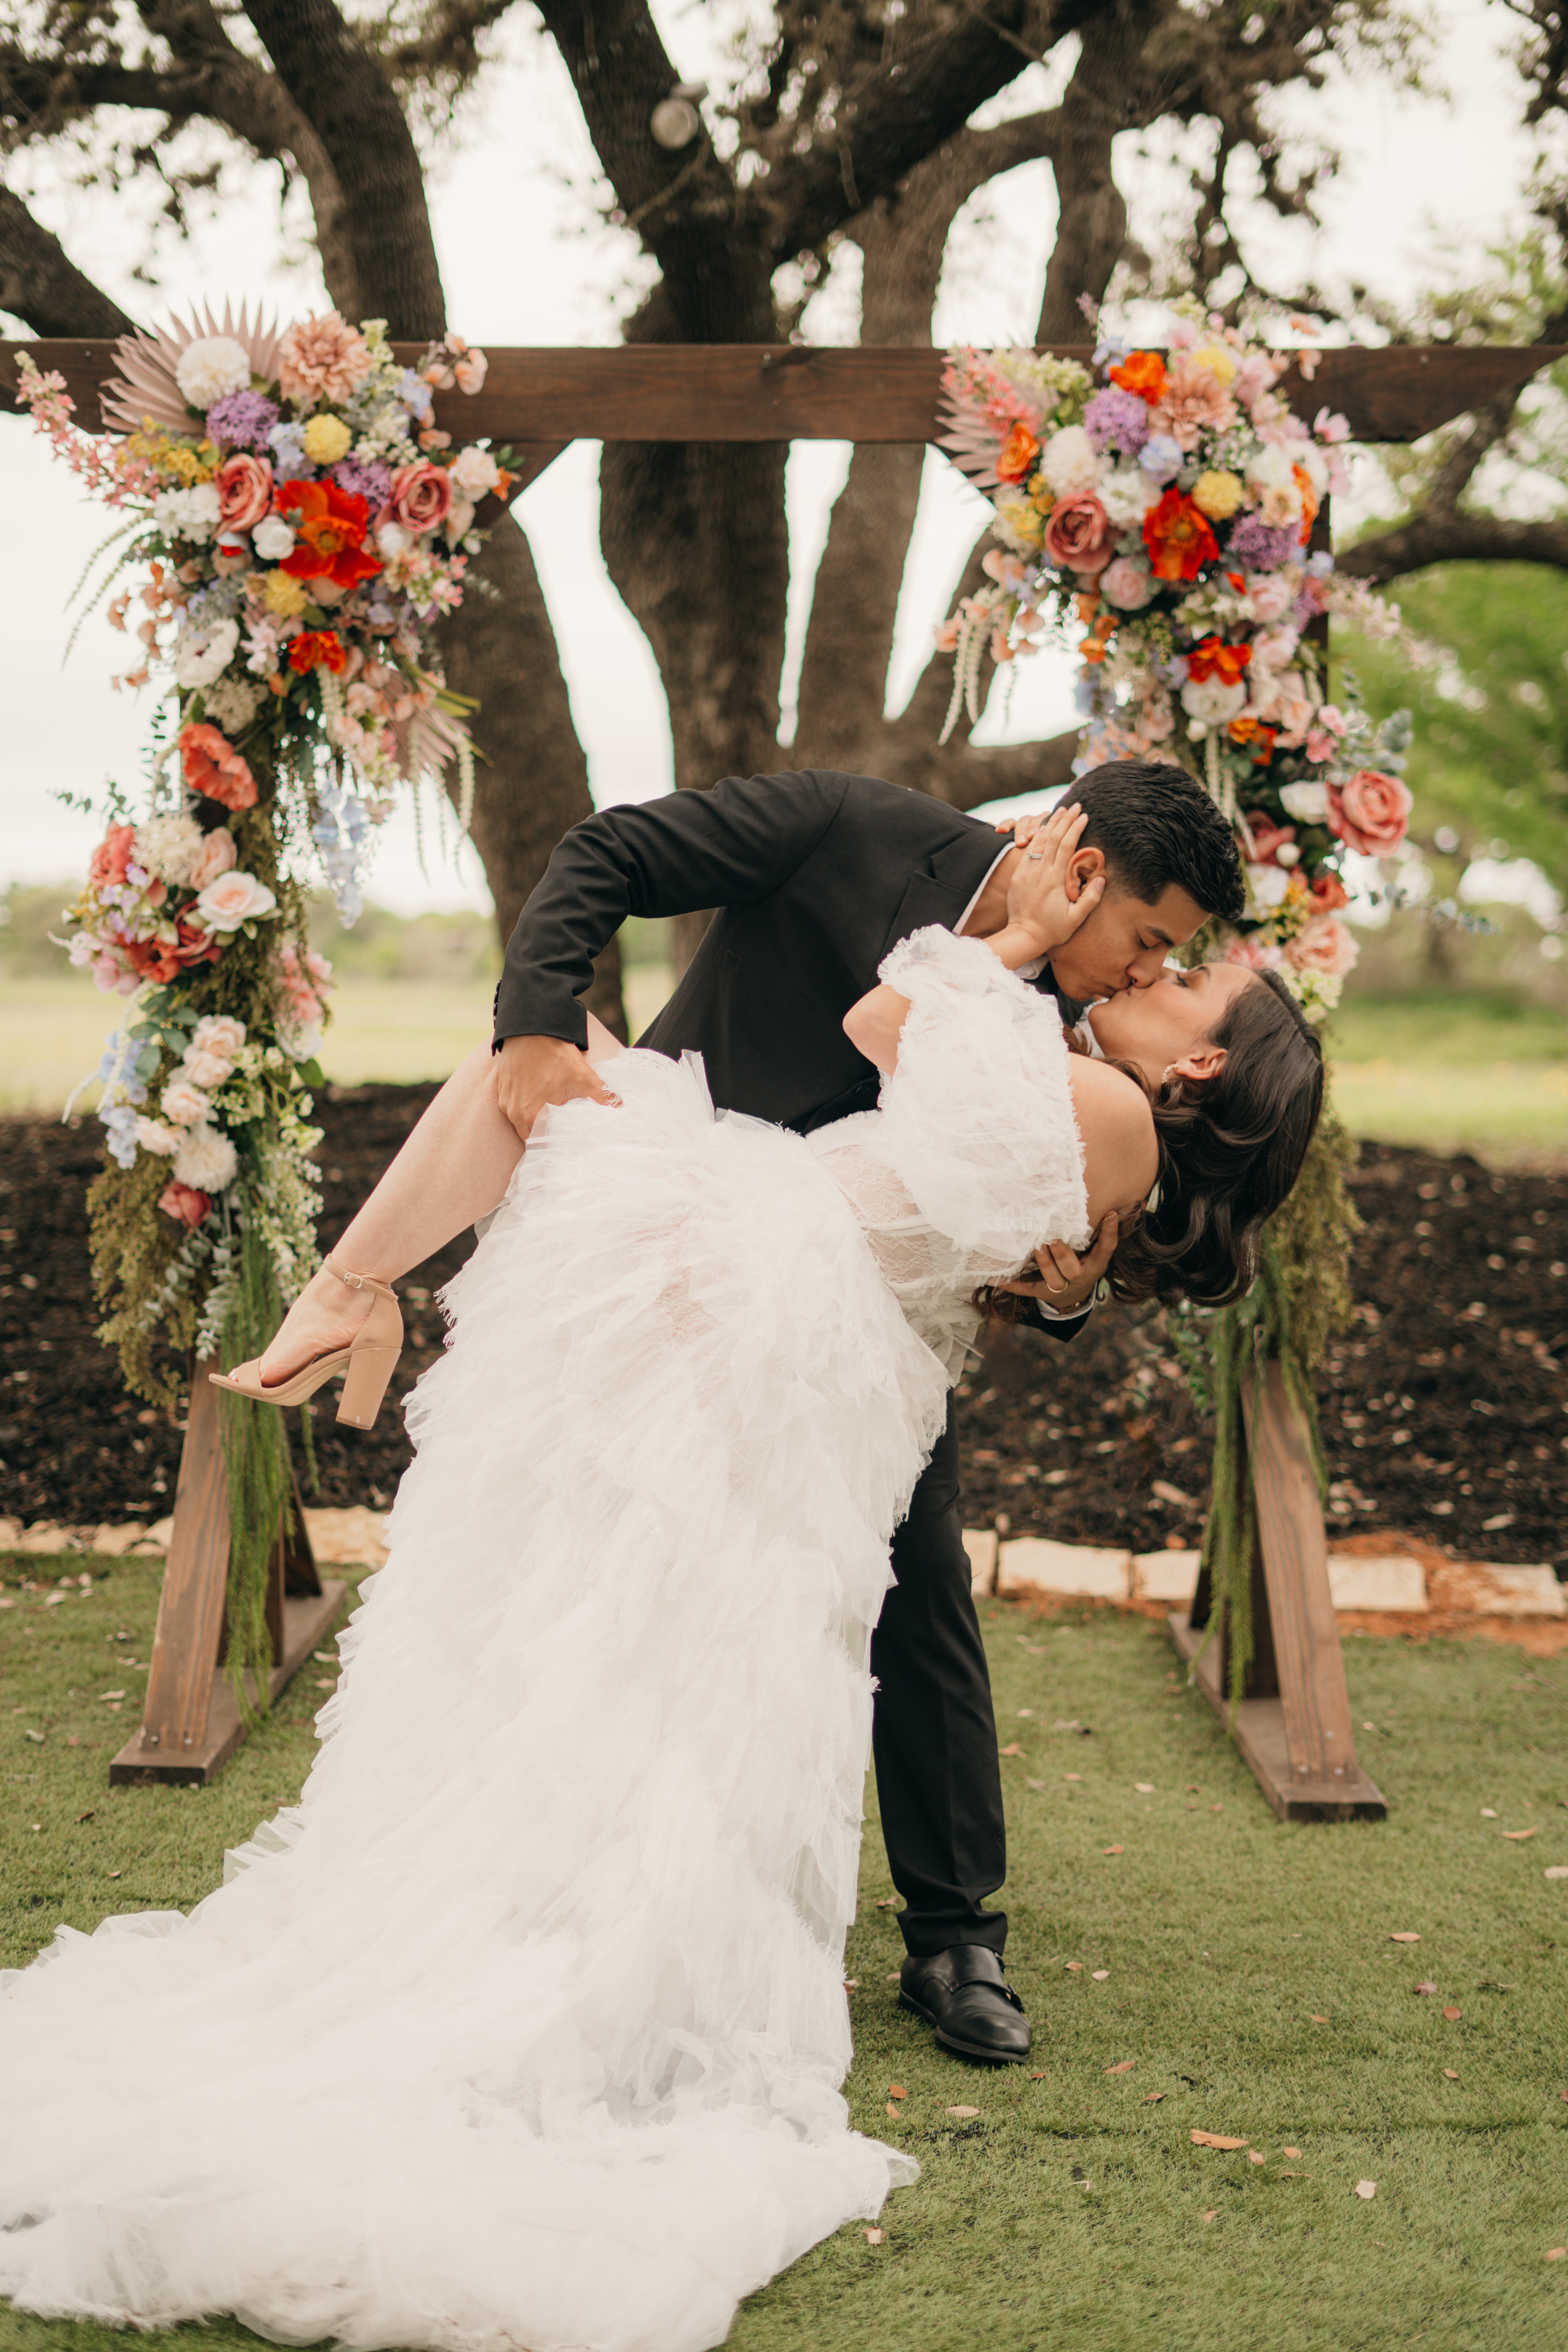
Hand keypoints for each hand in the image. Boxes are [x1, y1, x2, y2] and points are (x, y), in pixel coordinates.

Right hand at [494, 1033, 613, 1142]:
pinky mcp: (502, 1093)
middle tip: (563, 1133)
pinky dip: (526, 1109)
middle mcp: (515, 1114)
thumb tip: (622, 1109)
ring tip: (552, 1118)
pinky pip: (515, 1110)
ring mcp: (507, 1104)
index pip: (544, 1145)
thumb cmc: (556, 1054)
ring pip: (522, 1125)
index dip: (557, 1145)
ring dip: (536, 1123)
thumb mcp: (584, 1078)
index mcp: (533, 1116)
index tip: (568, 1144)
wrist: (531, 1029)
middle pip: (532, 1137)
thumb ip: (604, 1098)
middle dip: (547, 1136)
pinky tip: (539, 1101)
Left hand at [998, 1213, 1118, 1316]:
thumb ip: (1094, 1233)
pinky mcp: (1042, 1293)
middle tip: (1053, 1236)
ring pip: (1053, 1278)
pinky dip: (1011, 1284)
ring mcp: (1061, 1288)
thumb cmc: (1083, 1264)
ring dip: (1044, 1263)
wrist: (1073, 1297)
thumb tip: (1106, 1203)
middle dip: (1062, 1253)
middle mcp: (1080, 1277)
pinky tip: (994, 1278)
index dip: (1109, 1233)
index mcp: (1095, 1265)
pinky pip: (1026, 1289)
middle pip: (1072, 1269)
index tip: (1111, 1213)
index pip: (1106, 1249)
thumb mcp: (1094, 1252)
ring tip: (1036, 1246)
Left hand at [1000, 800, 1105, 961]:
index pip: (1067, 845)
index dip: (1076, 828)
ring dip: (1051, 823)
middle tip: (1076, 805)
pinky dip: (1037, 836)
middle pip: (1054, 837)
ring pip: (1040, 840)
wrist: (1022, 936)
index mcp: (1055, 879)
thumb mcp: (1076, 919)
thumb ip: (1090, 899)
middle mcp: (1040, 871)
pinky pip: (1029, 850)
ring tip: (1061, 810)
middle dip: (1065, 819)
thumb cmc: (1052, 930)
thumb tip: (1102, 879)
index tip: (1085, 816)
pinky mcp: (1019, 875)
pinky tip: (1044, 828)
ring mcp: (1027, 871)